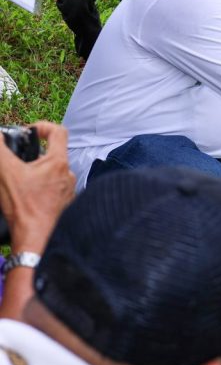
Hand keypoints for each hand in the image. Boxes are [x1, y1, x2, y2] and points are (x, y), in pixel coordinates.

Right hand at [0, 122, 75, 251]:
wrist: (37, 238)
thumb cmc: (24, 206)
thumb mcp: (5, 173)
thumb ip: (0, 151)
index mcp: (58, 162)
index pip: (58, 132)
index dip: (43, 126)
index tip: (29, 132)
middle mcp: (68, 175)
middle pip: (54, 154)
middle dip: (35, 154)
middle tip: (18, 161)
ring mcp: (69, 191)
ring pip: (54, 174)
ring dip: (38, 173)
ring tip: (20, 180)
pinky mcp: (66, 205)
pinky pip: (54, 190)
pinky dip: (42, 188)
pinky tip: (28, 196)